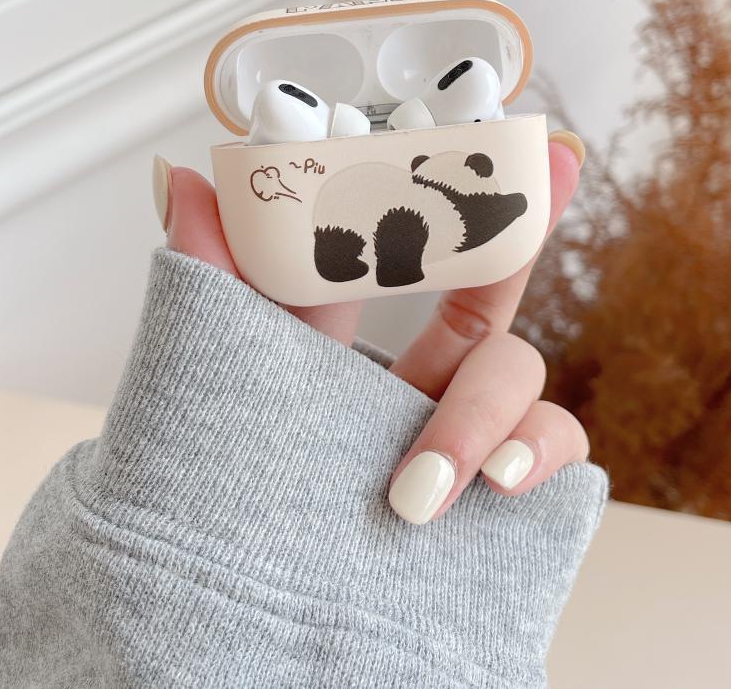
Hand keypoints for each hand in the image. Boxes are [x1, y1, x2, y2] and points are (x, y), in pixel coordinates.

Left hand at [152, 130, 588, 524]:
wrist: (235, 607)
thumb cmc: (226, 486)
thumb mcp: (216, 368)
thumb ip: (205, 274)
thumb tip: (176, 174)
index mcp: (354, 340)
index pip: (422, 247)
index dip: (467, 184)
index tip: (519, 124)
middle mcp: (415, 378)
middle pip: (496, 289)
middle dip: (525, 230)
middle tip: (548, 170)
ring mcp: (461, 435)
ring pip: (524, 376)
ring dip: (484, 410)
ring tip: (422, 479)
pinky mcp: (493, 500)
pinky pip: (554, 454)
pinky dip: (535, 456)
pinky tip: (494, 486)